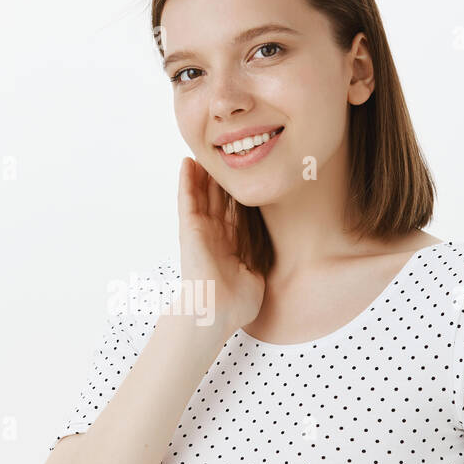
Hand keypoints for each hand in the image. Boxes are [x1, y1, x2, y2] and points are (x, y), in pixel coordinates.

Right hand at [175, 157, 264, 334]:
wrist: (216, 312)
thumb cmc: (235, 304)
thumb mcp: (256, 274)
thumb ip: (261, 259)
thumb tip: (277, 250)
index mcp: (232, 244)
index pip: (238, 211)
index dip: (242, 192)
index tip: (251, 173)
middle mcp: (216, 234)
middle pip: (220, 198)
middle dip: (224, 177)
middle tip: (229, 152)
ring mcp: (202, 230)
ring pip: (203, 194)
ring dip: (204, 173)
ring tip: (206, 150)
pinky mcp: (189, 229)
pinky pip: (187, 201)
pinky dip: (186, 182)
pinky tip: (187, 163)